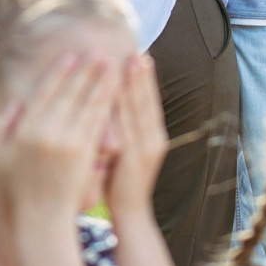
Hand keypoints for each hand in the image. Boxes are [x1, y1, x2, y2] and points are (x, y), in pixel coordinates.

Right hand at [0, 53, 120, 220]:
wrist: (42, 217)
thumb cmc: (19, 185)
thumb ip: (1, 127)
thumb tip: (14, 102)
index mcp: (24, 130)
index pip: (45, 93)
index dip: (59, 73)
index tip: (70, 57)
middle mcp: (46, 133)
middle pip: (69, 94)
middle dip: (85, 71)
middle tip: (98, 51)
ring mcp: (67, 143)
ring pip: (87, 105)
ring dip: (100, 81)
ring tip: (112, 63)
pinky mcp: (85, 153)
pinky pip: (98, 122)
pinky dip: (107, 104)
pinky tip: (116, 90)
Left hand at [106, 54, 167, 217]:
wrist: (130, 215)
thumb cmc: (120, 183)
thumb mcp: (124, 153)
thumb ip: (121, 131)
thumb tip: (111, 107)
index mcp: (153, 136)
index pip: (149, 101)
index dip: (146, 79)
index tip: (141, 56)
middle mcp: (154, 138)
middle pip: (148, 100)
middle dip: (143, 75)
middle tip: (139, 51)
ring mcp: (146, 147)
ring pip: (140, 109)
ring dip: (136, 84)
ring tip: (132, 60)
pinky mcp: (134, 155)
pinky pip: (128, 124)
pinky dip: (124, 104)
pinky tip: (118, 88)